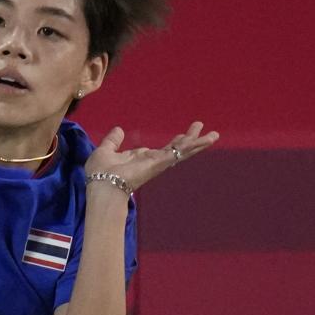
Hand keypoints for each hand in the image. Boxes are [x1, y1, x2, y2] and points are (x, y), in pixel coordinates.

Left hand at [85, 121, 219, 192]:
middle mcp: (152, 161)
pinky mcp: (162, 162)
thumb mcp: (105, 151)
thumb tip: (119, 129)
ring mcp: (158, 162)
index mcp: (140, 159)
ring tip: (213, 135)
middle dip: (189, 140)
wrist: (103, 184)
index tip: (181, 137)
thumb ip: (113, 141)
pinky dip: (193, 145)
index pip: (160, 150)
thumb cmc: (101, 172)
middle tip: (203, 130)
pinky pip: (180, 151)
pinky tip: (205, 139)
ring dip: (197, 142)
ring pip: (182, 150)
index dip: (172, 144)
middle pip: (176, 149)